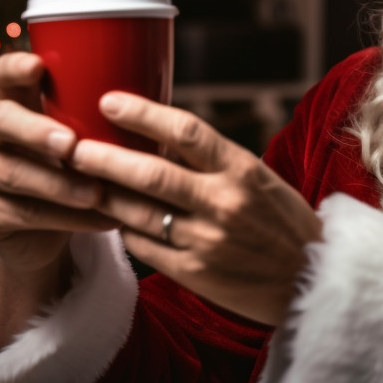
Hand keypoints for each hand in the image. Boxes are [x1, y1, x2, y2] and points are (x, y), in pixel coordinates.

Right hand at [0, 52, 116, 274]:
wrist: (46, 228)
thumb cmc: (75, 166)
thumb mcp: (84, 135)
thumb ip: (99, 116)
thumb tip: (157, 95)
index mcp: (11, 98)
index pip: (2, 72)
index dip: (16, 67)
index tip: (38, 66)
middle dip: (36, 131)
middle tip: (70, 144)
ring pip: (13, 174)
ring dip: (60, 184)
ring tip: (98, 193)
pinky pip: (24, 213)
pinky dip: (67, 217)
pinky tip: (102, 219)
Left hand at [68, 92, 322, 326]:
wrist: (311, 282)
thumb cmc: (282, 222)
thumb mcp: (257, 178)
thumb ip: (212, 159)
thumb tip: (158, 132)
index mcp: (242, 170)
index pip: (186, 131)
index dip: (142, 113)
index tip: (108, 100)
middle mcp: (224, 203)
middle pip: (150, 173)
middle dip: (103, 157)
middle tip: (71, 145)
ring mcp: (207, 241)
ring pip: (137, 212)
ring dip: (101, 194)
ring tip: (75, 179)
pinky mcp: (195, 274)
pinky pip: (143, 246)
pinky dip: (122, 228)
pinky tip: (110, 217)